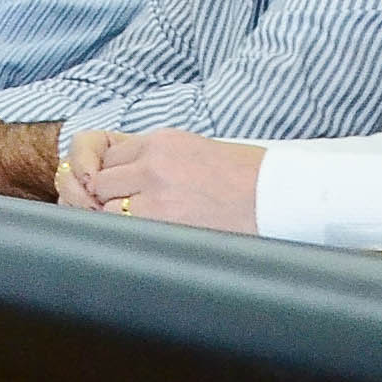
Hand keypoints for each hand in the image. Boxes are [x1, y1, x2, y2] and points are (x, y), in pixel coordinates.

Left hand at [62, 125, 262, 231]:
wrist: (280, 197)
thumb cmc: (247, 179)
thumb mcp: (197, 152)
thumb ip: (158, 159)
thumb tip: (123, 177)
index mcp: (162, 141)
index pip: (109, 156)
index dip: (114, 177)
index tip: (125, 191)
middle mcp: (153, 162)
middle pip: (101, 180)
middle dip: (112, 198)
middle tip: (135, 213)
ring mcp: (154, 191)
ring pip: (105, 207)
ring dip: (120, 220)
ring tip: (150, 227)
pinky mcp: (161, 219)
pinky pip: (122, 229)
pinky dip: (130, 237)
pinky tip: (152, 239)